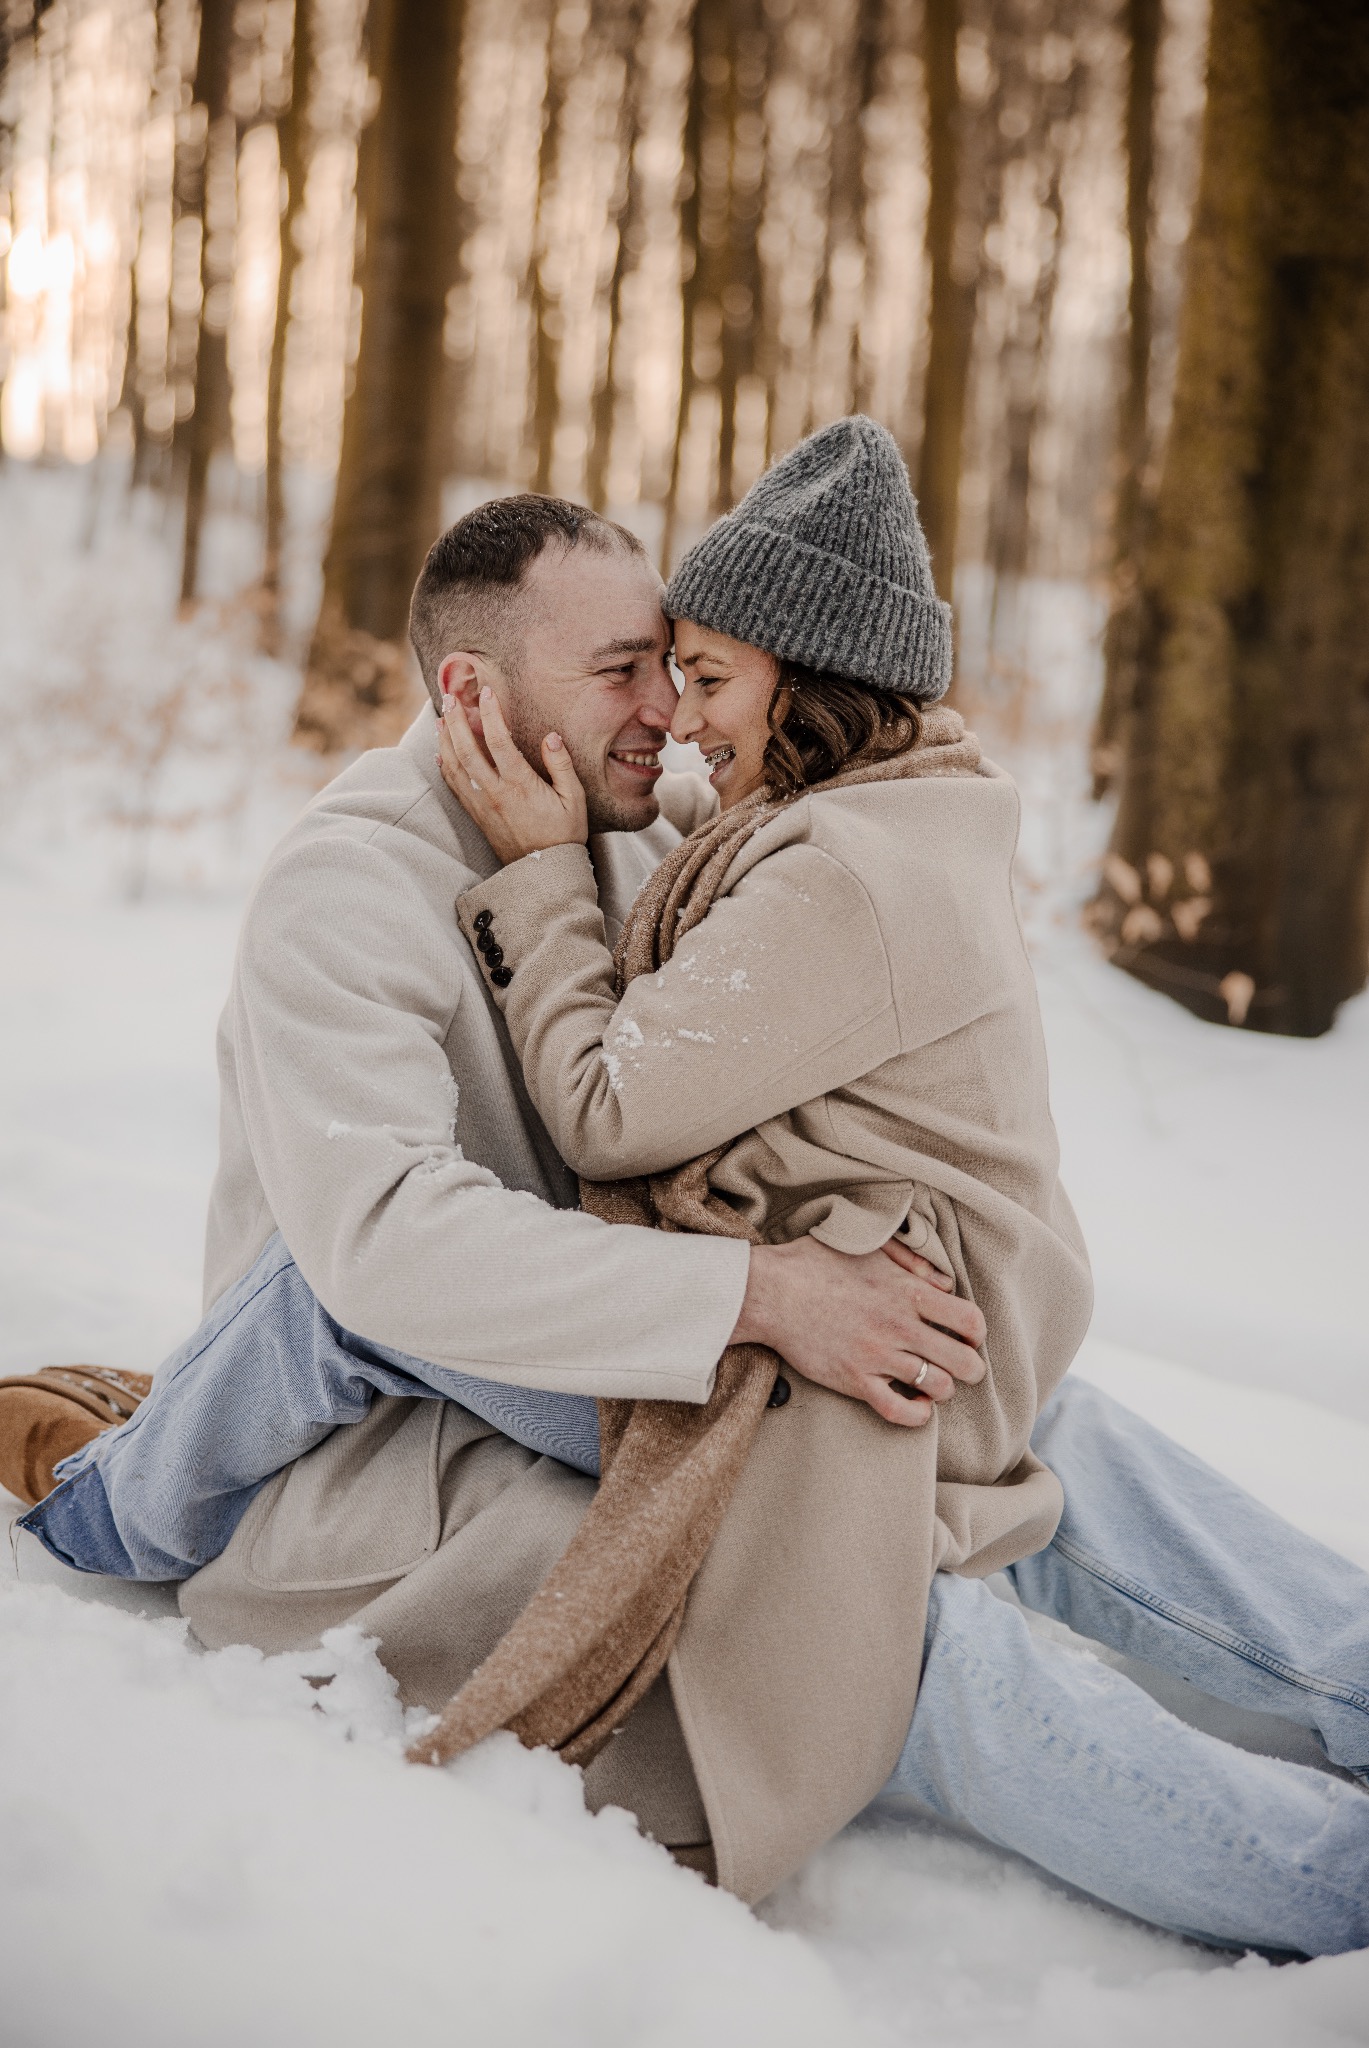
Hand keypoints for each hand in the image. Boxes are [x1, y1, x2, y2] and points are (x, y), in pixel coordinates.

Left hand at [438, 687, 587, 862]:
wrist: (545, 872)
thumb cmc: (564, 834)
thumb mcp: (574, 799)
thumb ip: (562, 765)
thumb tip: (551, 736)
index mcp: (520, 785)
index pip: (499, 741)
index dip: (491, 714)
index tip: (486, 692)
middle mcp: (495, 793)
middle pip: (467, 750)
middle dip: (456, 721)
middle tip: (449, 697)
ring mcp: (482, 805)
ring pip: (455, 767)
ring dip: (445, 740)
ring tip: (441, 717)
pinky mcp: (477, 815)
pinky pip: (455, 786)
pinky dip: (445, 766)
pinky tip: (441, 752)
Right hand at [732, 1235, 985, 1426]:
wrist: (769, 1292)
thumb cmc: (816, 1264)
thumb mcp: (869, 1246)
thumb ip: (912, 1260)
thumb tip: (944, 1283)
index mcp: (907, 1292)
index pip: (970, 1321)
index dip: (976, 1332)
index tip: (966, 1335)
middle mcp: (899, 1326)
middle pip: (964, 1361)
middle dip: (971, 1367)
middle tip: (961, 1366)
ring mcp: (877, 1357)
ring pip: (938, 1388)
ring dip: (944, 1388)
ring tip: (934, 1383)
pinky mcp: (854, 1380)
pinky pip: (899, 1411)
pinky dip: (918, 1414)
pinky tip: (918, 1406)